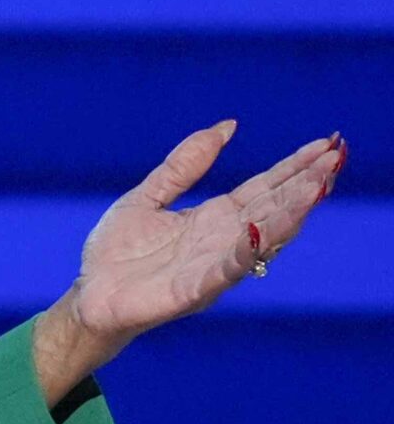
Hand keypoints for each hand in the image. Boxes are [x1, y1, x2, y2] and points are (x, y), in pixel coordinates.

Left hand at [55, 120, 344, 359]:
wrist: (89, 297)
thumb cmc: (116, 252)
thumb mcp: (148, 196)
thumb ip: (183, 165)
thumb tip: (226, 126)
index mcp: (214, 218)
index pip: (265, 188)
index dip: (295, 167)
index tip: (327, 145)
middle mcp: (222, 241)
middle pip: (272, 209)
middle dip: (304, 185)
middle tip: (334, 160)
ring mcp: (211, 266)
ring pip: (260, 239)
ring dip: (288, 215)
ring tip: (314, 189)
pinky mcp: (191, 292)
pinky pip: (224, 271)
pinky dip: (243, 251)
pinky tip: (258, 231)